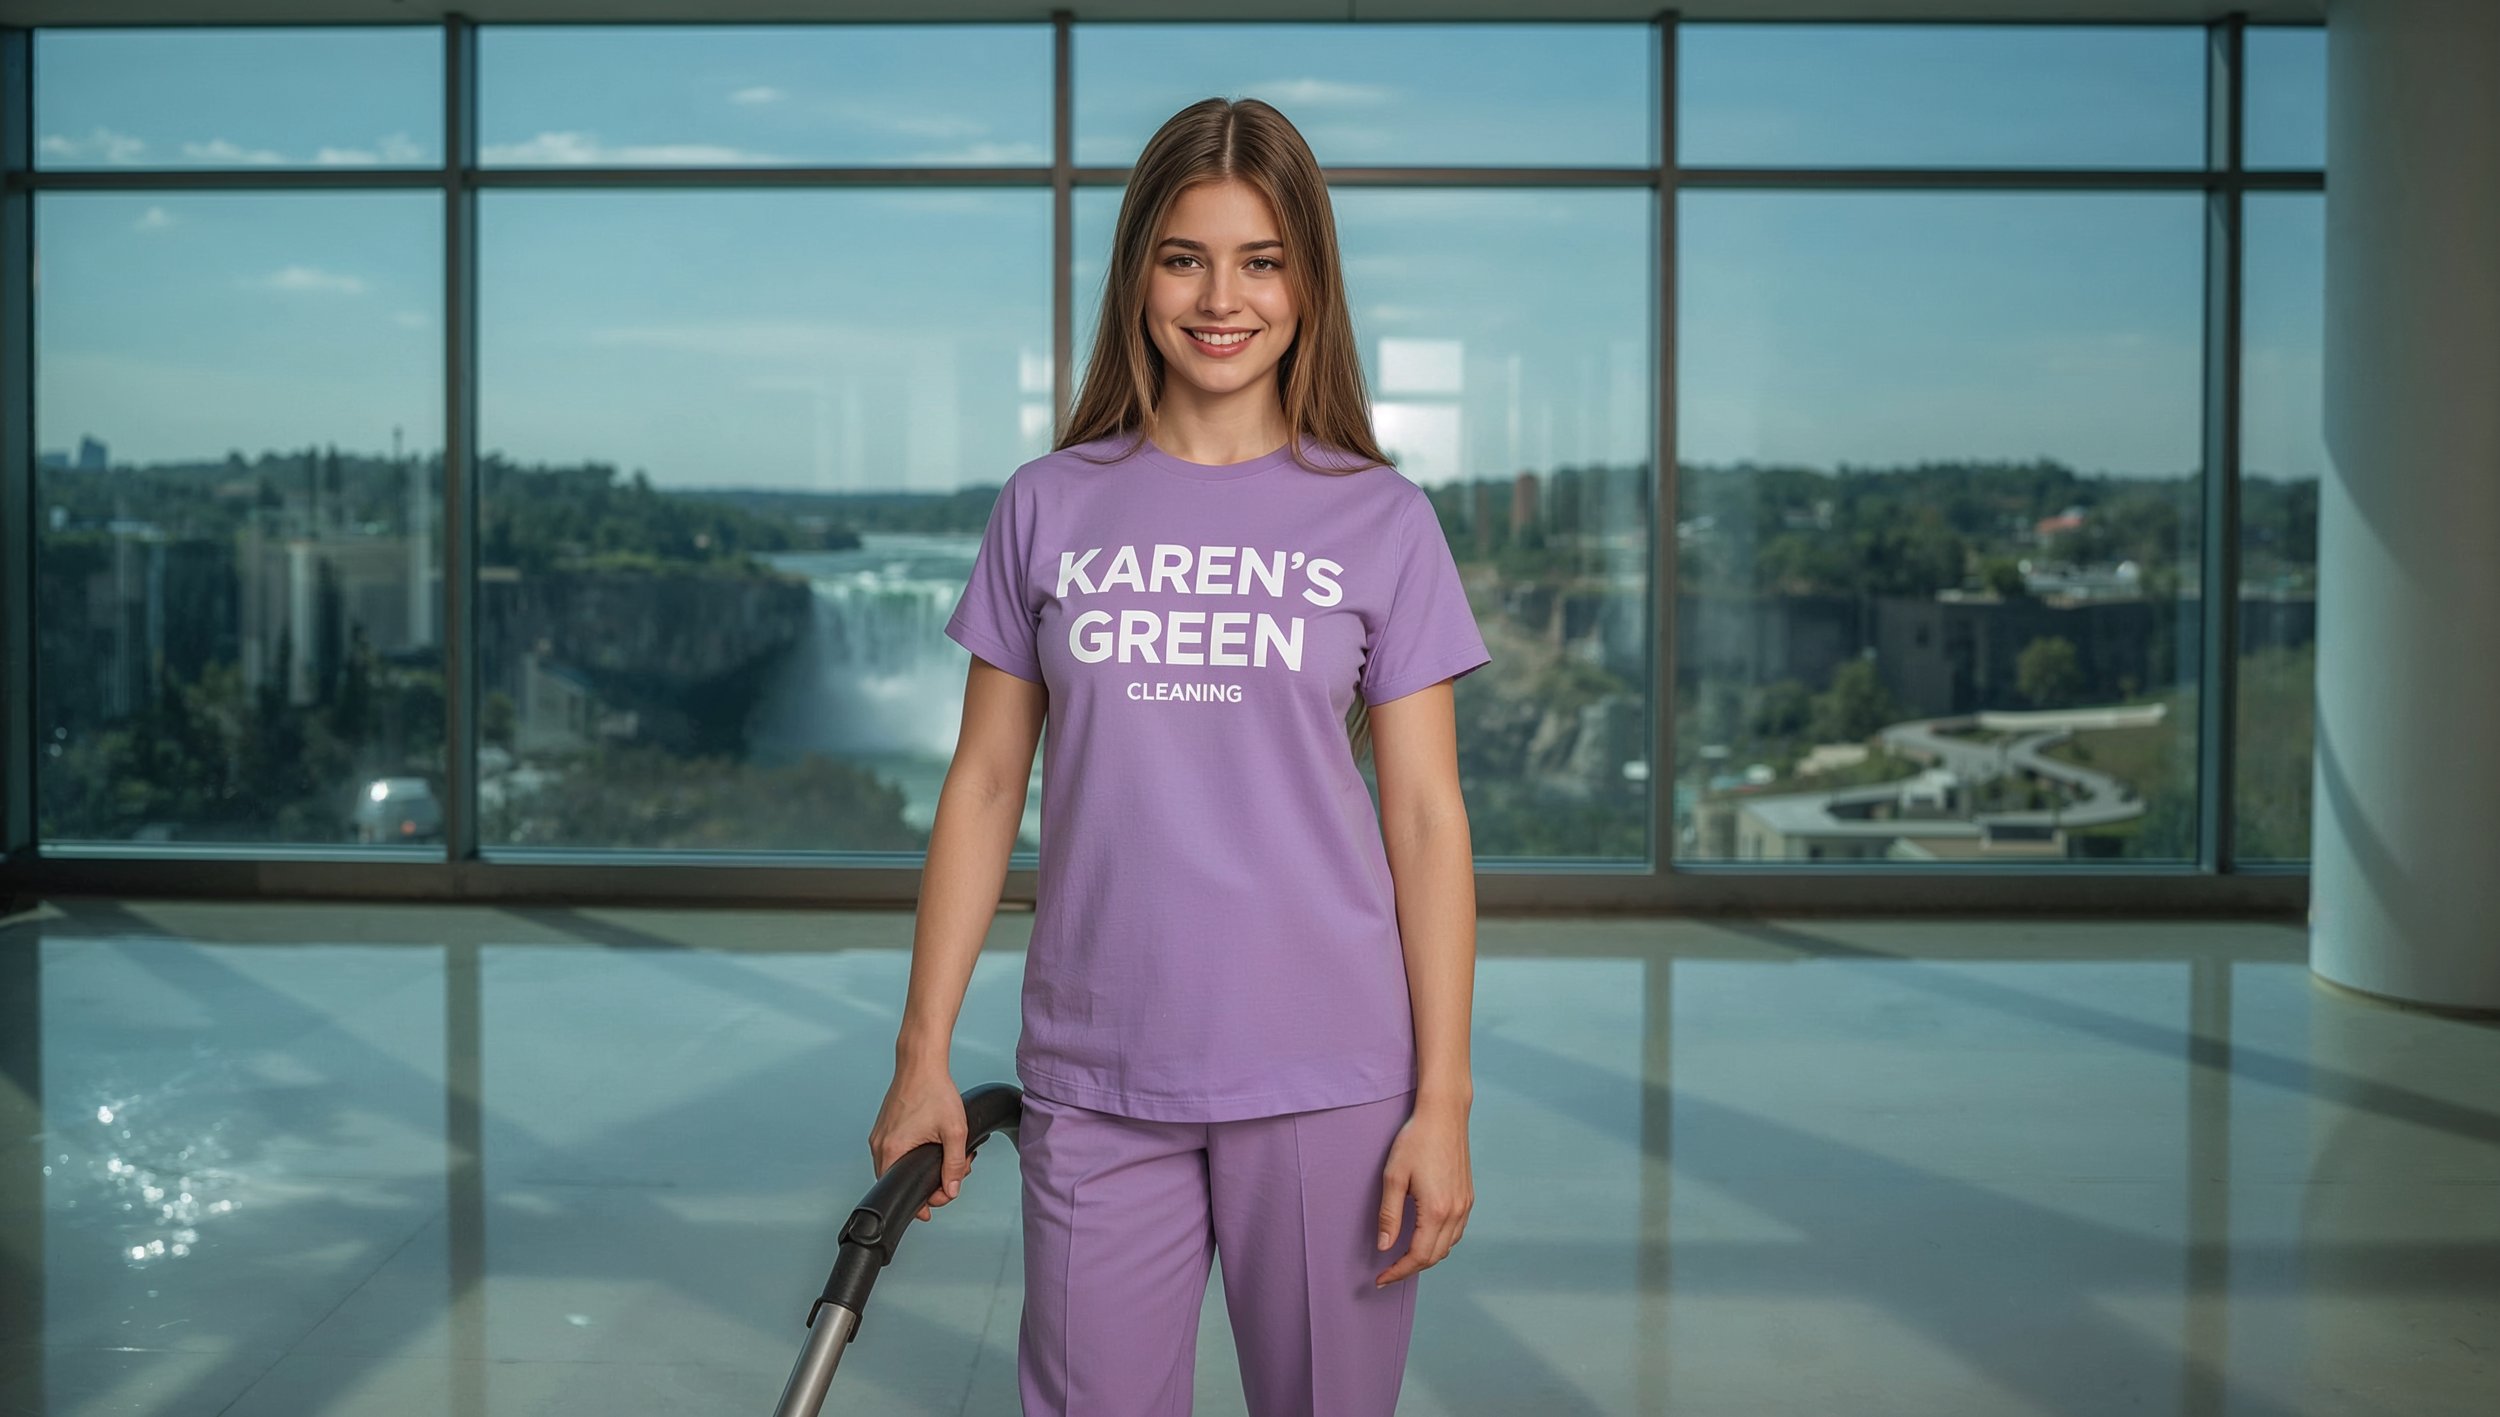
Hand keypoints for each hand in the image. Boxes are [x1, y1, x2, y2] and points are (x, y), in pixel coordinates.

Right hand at [867, 1059, 973, 1222]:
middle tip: (951, 1172)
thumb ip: (954, 1165)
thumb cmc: (934, 1090)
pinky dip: (913, 1154)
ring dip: (921, 1166)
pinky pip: (895, 1153)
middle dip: (928, 1182)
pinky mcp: (883, 1128)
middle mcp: (878, 1146)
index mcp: (891, 1150)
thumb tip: (951, 1189)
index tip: (942, 1195)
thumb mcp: (954, 1131)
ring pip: (898, 1166)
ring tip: (946, 1155)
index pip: (901, 1191)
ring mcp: (878, 1136)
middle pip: (900, 1180)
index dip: (925, 1200)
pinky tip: (932, 1145)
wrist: (921, 1062)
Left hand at [1374, 1103, 1471, 1286]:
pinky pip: (1456, 1232)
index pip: (1417, 1256)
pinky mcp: (1468, 1197)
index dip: (1398, 1271)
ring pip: (1447, 1246)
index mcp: (1436, 1210)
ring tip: (1403, 1259)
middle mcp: (1456, 1212)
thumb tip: (1384, 1247)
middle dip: (1410, 1269)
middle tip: (1388, 1273)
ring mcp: (1465, 1205)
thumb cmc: (1416, 1140)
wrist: (1444, 1115)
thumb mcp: (1393, 1177)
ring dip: (1426, 1258)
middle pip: (1434, 1256)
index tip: (1381, 1280)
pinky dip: (1440, 1243)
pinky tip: (1425, 1238)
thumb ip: (1389, 1215)